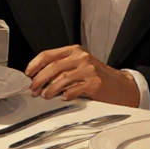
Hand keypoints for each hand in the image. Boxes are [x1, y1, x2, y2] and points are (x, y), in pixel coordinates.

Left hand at [25, 46, 140, 106]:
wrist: (122, 86)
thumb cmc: (98, 76)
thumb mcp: (80, 65)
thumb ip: (62, 67)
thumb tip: (38, 77)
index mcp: (75, 50)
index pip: (48, 55)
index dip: (34, 65)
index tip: (27, 74)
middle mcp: (81, 57)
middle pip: (52, 67)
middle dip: (39, 80)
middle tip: (33, 89)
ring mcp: (88, 70)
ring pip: (61, 79)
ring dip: (49, 89)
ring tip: (45, 96)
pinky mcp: (94, 83)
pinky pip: (74, 90)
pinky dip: (65, 95)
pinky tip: (62, 98)